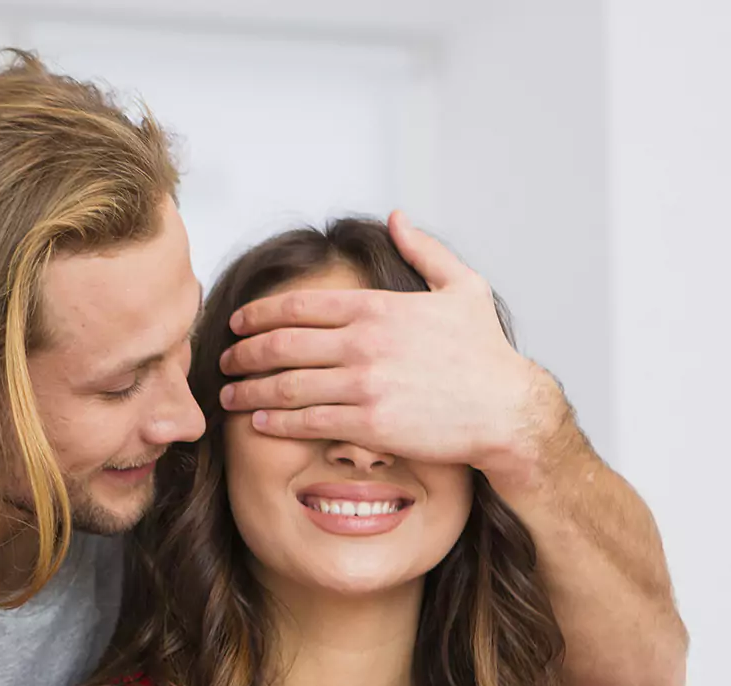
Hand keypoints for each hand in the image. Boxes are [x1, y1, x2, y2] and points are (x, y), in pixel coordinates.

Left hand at [218, 211, 573, 486]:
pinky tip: (259, 424)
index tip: (238, 323)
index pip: (299, 305)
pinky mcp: (368, 423)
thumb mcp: (462, 287)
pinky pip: (307, 422)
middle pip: (281, 345)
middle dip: (243, 354)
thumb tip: (398, 217)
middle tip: (224, 361)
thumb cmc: (485, 353)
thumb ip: (425, 249)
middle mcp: (363, 343)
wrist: (506, 408)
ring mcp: (363, 384)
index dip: (259, 314)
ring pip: (286, 386)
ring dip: (250, 392)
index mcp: (377, 308)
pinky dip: (276, 423)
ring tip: (229, 396)